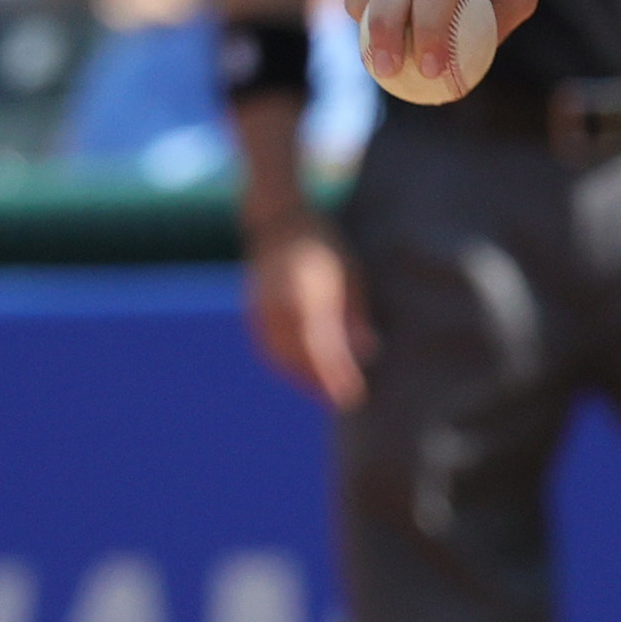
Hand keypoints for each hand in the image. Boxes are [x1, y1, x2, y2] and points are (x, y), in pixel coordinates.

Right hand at [245, 219, 372, 408]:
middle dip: (321, 382)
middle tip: (344, 399)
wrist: (279, 222)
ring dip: (302, 377)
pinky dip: (285, 364)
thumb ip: (354, 313)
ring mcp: (259, 305)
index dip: (335, 373)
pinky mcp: (251, 310)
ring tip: (327, 391)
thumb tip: (368, 350)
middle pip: (297, 354)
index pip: (319, 344)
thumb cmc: (325, 247)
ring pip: (278, 355)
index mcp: (305, 289)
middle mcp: (278, 300)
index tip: (353, 393)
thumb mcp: (350, 274)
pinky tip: (304, 373)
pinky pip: (266, 346)